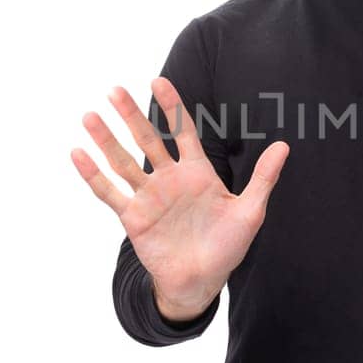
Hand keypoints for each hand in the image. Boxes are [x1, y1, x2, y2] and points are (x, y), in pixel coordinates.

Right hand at [70, 76, 289, 320]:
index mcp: (197, 172)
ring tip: (90, 116)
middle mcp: (169, 179)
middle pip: (148, 139)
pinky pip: (109, 192)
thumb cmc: (227, 246)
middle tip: (116, 90)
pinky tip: (78, 153)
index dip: (172, 106)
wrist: (202, 281)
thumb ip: (263, 177)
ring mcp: (149, 197)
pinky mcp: (133, 217)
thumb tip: (284, 145)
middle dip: (132, 115)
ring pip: (123, 161)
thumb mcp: (250, 211)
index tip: (157, 80)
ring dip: (107, 140)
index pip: (183, 131)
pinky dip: (92, 174)